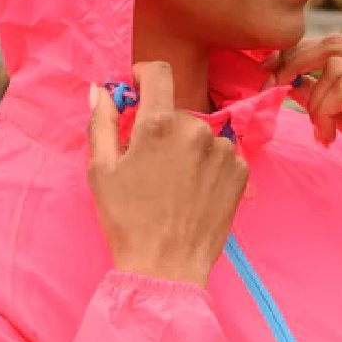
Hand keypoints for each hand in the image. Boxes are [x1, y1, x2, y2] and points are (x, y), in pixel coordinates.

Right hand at [86, 62, 249, 286]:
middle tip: (149, 164)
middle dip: (162, 129)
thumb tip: (100, 90)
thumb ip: (101, 122)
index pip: (159, 73)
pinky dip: (207, 166)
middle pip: (176, 112)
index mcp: (159, 124)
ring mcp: (223, 150)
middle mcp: (196, 130)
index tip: (138, 91)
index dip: (145, 76)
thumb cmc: (127, 221)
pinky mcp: (240, 171)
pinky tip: (194, 192)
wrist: (167, 267)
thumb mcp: (102, 170)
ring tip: (174, 184)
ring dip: (186, 149)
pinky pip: (220, 155)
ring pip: (199, 135)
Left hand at [262, 34, 341, 228]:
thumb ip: (329, 102)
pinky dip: (328, 111)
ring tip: (323, 134)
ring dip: (316, 104)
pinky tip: (330, 137)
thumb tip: (293, 82)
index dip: (299, 54)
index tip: (269, 74)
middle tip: (274, 91)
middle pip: (334, 45)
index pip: (338, 43)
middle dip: (295, 66)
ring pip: (337, 69)